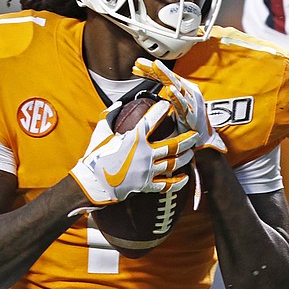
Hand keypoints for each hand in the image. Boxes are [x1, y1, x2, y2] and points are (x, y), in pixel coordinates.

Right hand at [70, 100, 198, 204]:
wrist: (92, 183)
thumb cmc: (95, 156)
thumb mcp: (101, 133)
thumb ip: (110, 116)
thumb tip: (118, 104)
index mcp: (134, 139)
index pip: (152, 120)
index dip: (162, 110)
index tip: (168, 105)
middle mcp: (145, 154)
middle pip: (173, 145)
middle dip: (187, 139)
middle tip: (195, 134)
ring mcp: (147, 170)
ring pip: (174, 163)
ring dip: (185, 157)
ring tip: (192, 152)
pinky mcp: (146, 184)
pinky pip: (167, 184)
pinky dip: (178, 181)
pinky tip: (184, 177)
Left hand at [133, 58, 226, 152]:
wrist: (203, 139)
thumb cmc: (188, 122)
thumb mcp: (173, 107)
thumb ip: (163, 99)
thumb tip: (146, 93)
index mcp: (183, 89)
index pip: (165, 77)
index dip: (150, 71)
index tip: (136, 67)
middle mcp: (189, 92)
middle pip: (168, 77)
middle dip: (153, 69)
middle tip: (139, 63)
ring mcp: (192, 102)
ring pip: (176, 86)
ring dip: (165, 75)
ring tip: (155, 67)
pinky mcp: (193, 114)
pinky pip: (183, 104)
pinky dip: (177, 96)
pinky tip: (170, 90)